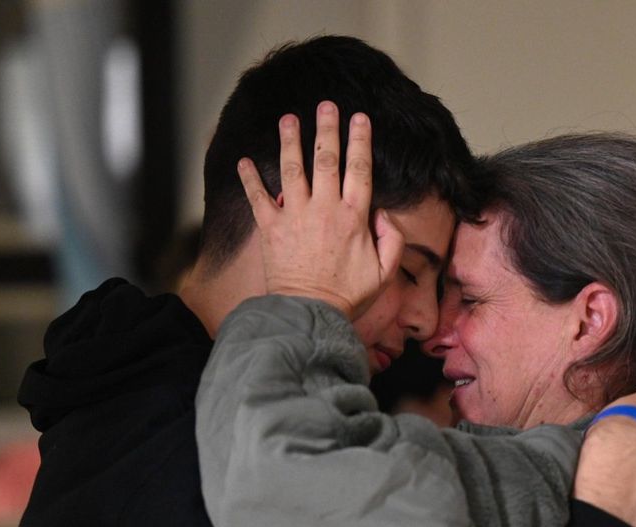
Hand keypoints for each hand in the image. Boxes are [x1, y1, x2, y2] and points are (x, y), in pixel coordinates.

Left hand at [236, 100, 404, 319]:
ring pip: (293, 168)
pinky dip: (249, 178)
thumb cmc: (347, 296)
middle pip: (326, 158)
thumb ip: (392, 241)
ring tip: (289, 118)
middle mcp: (324, 208)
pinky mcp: (271, 228)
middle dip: (327, 128)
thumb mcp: (383, 273)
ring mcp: (295, 216)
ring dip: (290, 140)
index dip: (361, 140)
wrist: (309, 313)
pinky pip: (257, 197)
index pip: (359, 169)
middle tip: (326, 105)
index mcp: (354, 217)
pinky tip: (243, 160)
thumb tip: (385, 215)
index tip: (360, 118)